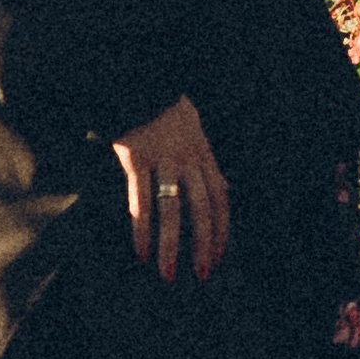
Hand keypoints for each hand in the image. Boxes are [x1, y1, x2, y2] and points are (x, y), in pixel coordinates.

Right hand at [110, 94, 229, 284]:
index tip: (219, 257)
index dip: (222, 230)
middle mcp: (188, 159)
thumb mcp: (194, 133)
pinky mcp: (136, 159)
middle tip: (201, 275)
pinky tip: (142, 251)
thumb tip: (222, 189)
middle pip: (202, 209)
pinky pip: (141, 201)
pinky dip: (142, 229)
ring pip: (172, 210)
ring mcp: (163, 159)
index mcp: (204, 155)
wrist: (139, 83)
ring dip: (171, 245)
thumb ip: (204, 162)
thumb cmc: (166, 112)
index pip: (221, 198)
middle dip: (204, 245)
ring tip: (168, 273)